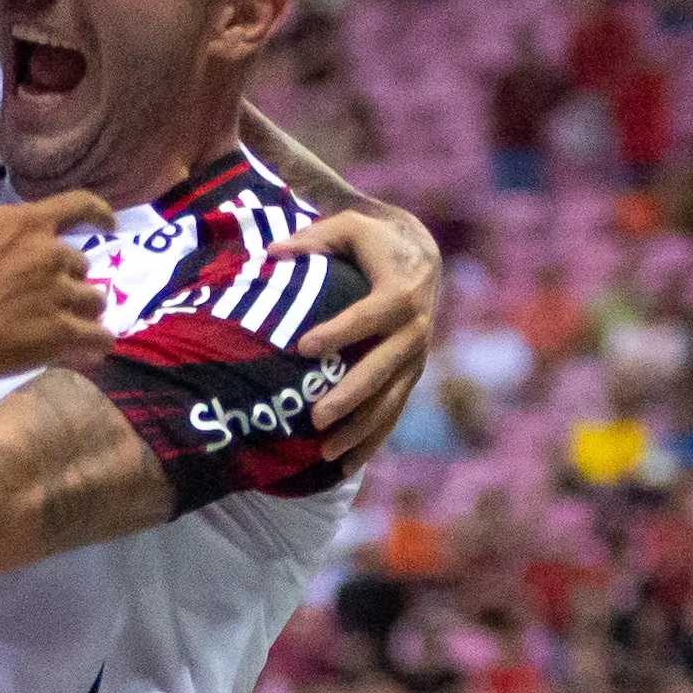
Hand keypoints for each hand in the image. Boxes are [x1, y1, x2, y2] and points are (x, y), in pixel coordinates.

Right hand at [0, 192, 114, 400]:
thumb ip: (14, 242)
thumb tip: (43, 253)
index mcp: (23, 224)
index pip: (77, 204)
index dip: (99, 213)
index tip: (108, 225)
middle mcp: (47, 251)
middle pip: (82, 265)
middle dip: (68, 282)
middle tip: (46, 302)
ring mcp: (58, 290)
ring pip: (96, 301)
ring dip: (81, 313)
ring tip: (58, 329)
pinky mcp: (63, 330)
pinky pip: (101, 336)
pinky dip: (95, 344)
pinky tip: (84, 350)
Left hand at [272, 206, 440, 462]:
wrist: (422, 258)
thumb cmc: (374, 242)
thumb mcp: (348, 227)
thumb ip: (312, 237)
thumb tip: (270, 252)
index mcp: (400, 292)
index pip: (370, 316)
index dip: (340, 331)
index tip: (303, 347)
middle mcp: (415, 330)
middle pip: (383, 369)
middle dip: (351, 395)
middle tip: (316, 417)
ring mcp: (415, 358)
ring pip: (390, 401)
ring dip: (361, 428)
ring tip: (324, 452)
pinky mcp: (410, 376)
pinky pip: (393, 413)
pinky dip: (372, 440)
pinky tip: (345, 465)